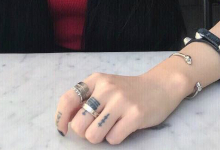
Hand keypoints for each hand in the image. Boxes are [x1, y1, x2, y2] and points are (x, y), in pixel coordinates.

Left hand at [55, 68, 187, 144]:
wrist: (159, 86)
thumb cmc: (127, 90)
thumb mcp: (105, 87)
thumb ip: (86, 99)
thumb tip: (66, 119)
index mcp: (96, 80)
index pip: (68, 99)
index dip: (60, 118)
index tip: (62, 130)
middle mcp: (106, 88)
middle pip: (79, 124)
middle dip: (85, 132)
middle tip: (96, 127)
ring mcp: (121, 101)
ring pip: (93, 135)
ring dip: (99, 137)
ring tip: (110, 127)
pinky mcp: (135, 115)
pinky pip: (113, 139)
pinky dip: (116, 138)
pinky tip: (124, 127)